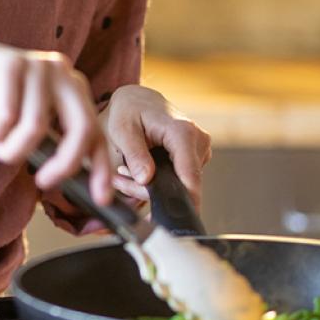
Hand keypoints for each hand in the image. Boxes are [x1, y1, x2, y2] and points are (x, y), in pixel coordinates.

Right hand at [0, 32, 113, 204]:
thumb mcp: (22, 121)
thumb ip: (45, 141)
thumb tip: (62, 178)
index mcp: (70, 87)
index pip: (95, 131)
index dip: (102, 168)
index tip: (101, 200)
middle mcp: (61, 72)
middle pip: (81, 128)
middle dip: (64, 163)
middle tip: (42, 182)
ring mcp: (36, 65)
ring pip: (35, 127)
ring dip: (11, 150)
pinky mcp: (9, 63)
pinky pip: (6, 116)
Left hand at [102, 85, 210, 206]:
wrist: (138, 100)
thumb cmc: (129, 110)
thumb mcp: (123, 130)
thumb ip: (135, 154)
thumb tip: (147, 179)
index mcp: (183, 133)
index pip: (190, 175)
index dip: (183, 200)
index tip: (172, 218)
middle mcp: (198, 141)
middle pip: (182, 185)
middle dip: (148, 190)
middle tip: (119, 180)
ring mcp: (200, 150)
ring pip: (180, 186)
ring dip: (149, 187)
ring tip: (125, 172)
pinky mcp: (196, 158)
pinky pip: (179, 180)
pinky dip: (158, 181)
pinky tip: (140, 170)